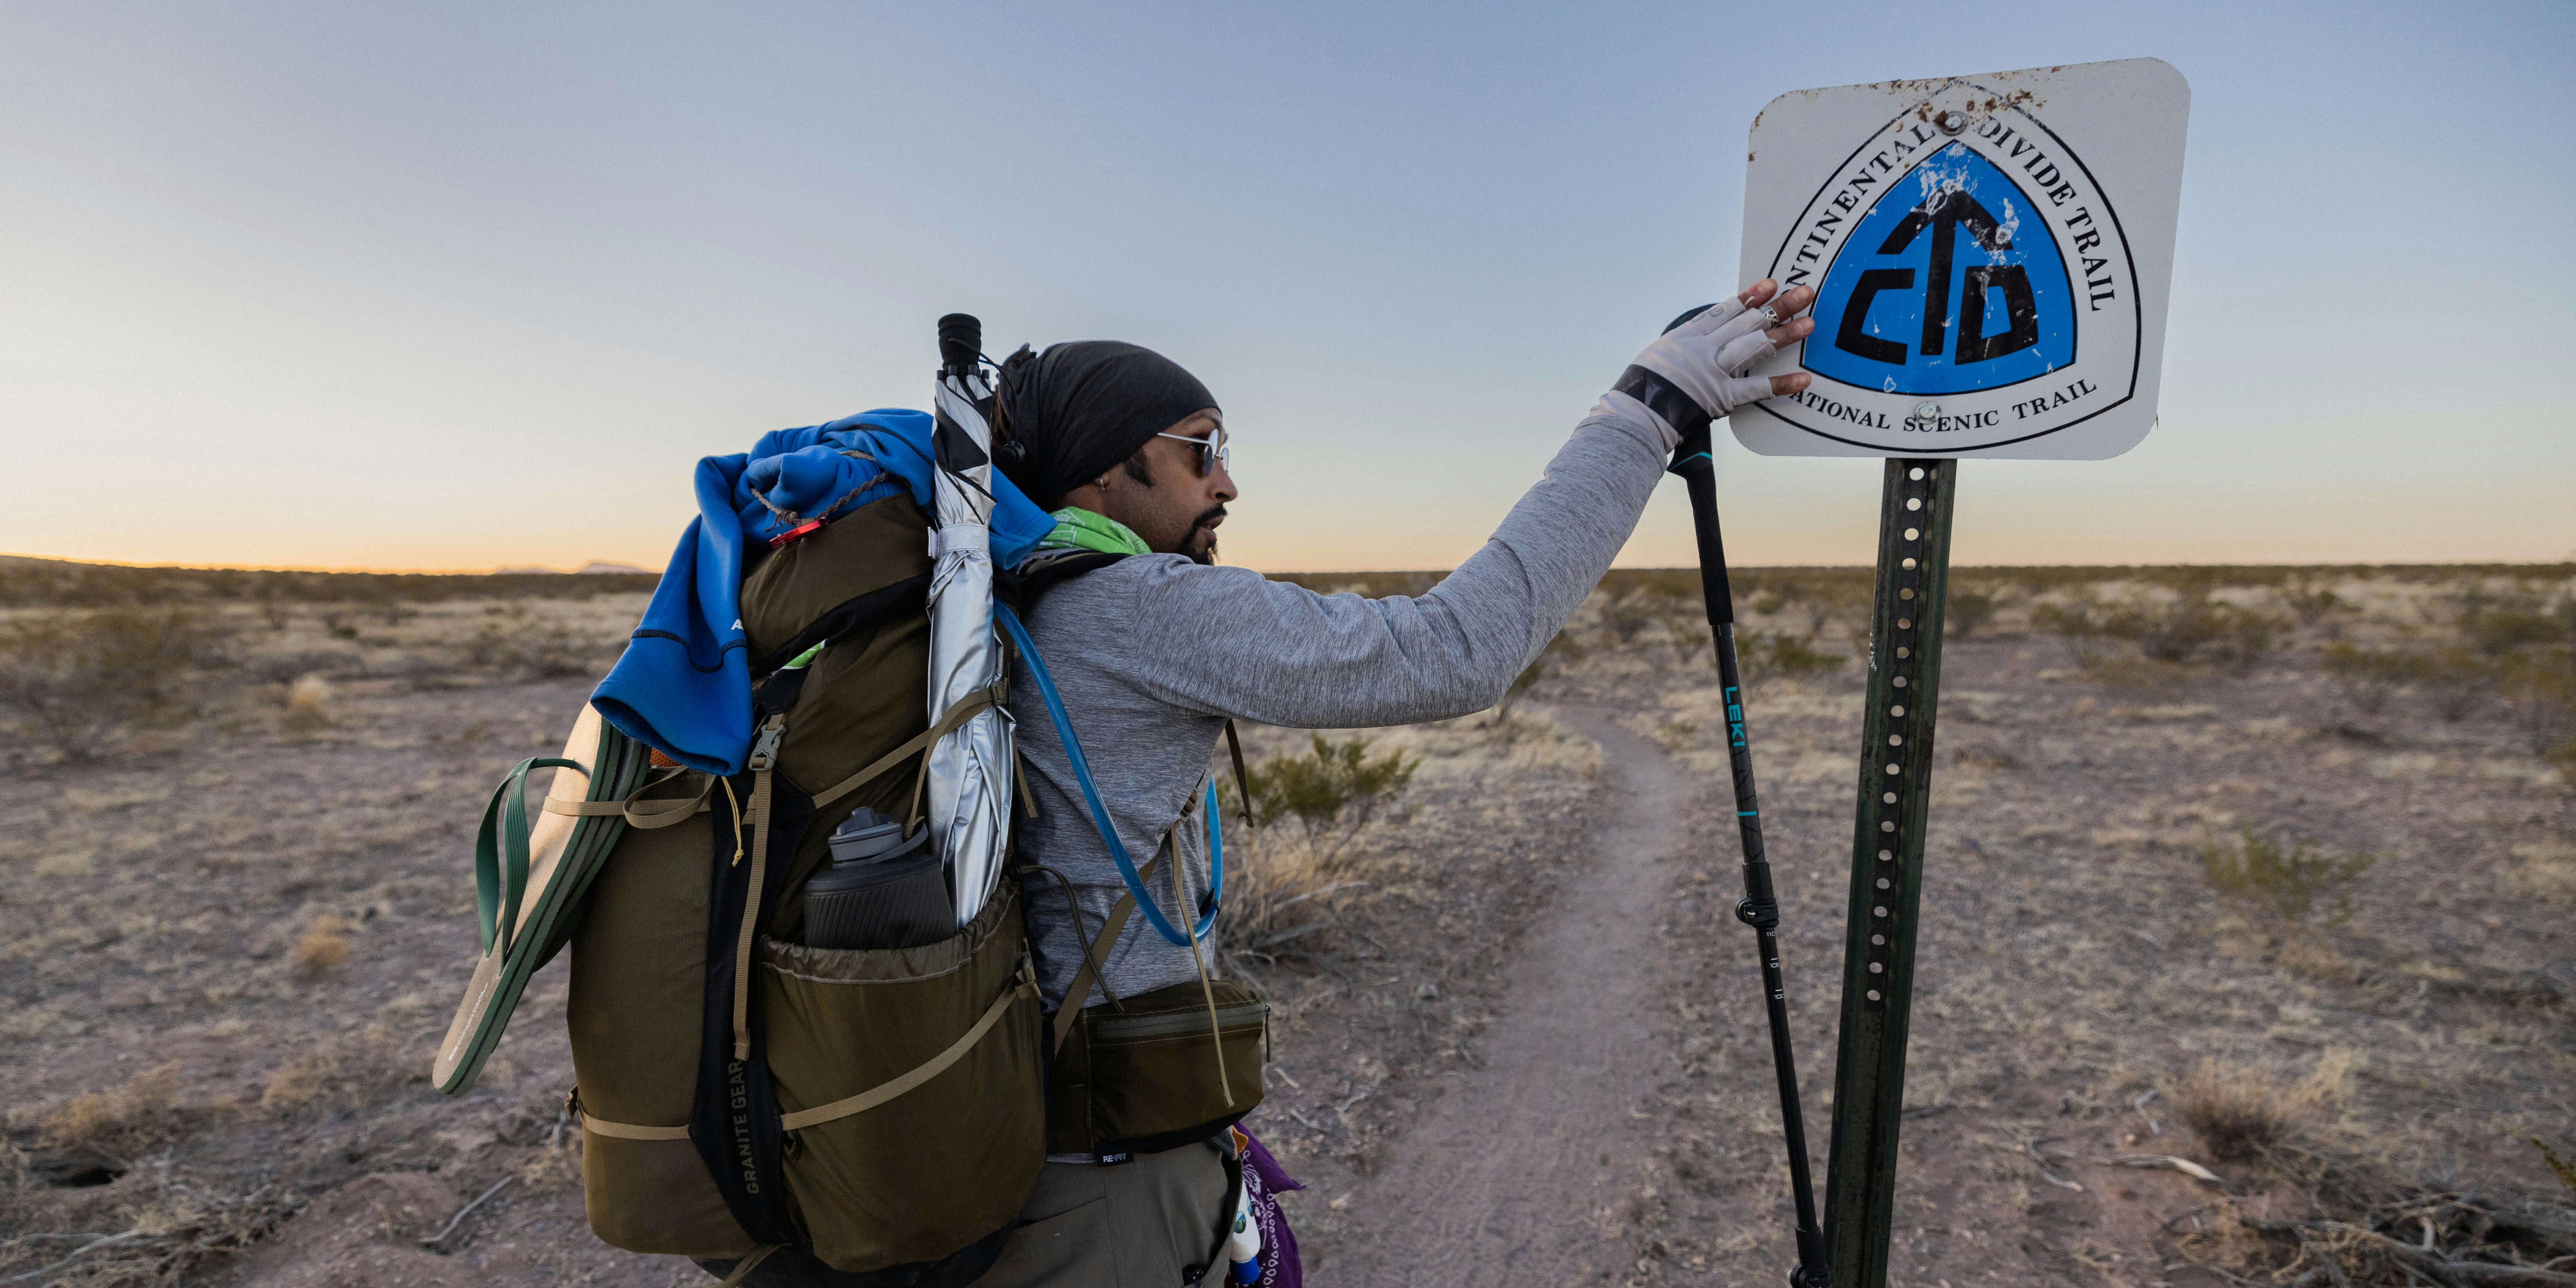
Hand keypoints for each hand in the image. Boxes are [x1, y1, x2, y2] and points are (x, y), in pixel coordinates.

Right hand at [1605, 280, 1815, 447]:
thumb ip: (1683, 347)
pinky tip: (1804, 379)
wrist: (1635, 416)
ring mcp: (1714, 372)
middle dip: (1778, 307)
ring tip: (1810, 323)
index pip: (1725, 310)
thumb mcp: (1658, 357)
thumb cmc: (1641, 389)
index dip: (1750, 296)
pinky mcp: (1722, 398)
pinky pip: (1757, 389)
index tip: (1771, 284)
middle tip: (1805, 293)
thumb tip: (1700, 341)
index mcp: (1687, 336)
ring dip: (1784, 335)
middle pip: (1747, 322)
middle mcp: (1704, 349)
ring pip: (1755, 347)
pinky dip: (1781, 384)